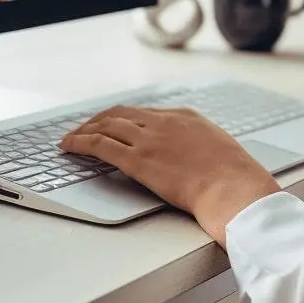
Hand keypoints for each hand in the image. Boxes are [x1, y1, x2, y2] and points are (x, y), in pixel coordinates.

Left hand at [58, 106, 280, 244]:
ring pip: (106, 125)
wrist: (235, 189)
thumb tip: (196, 158)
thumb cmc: (235, 179)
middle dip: (99, 120)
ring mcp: (150, 139)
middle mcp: (164, 122)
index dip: (123, 118)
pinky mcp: (139, 160)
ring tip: (71, 138)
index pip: (145, 113)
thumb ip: (201, 147)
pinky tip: (69, 146)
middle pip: (121, 114)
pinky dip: (80, 143)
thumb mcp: (220, 151)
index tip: (113, 125)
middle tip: (85, 129)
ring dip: (84, 130)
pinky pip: (100, 145)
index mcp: (186, 117)